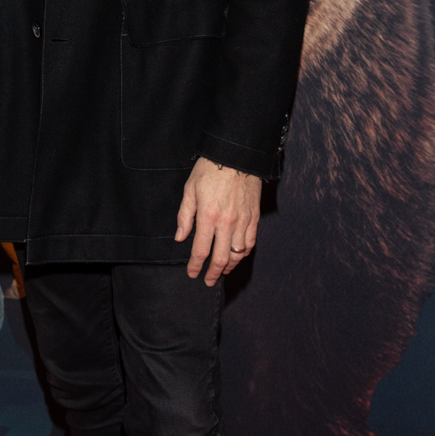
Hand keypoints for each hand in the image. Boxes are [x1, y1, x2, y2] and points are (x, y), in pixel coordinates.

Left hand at [176, 156, 261, 285]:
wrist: (237, 154)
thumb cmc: (210, 169)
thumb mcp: (190, 189)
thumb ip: (185, 216)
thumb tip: (180, 237)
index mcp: (208, 217)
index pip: (200, 250)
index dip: (195, 266)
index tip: (192, 273)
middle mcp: (227, 223)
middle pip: (221, 258)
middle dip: (213, 273)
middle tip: (208, 281)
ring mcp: (243, 221)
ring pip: (238, 254)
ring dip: (229, 267)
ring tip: (223, 272)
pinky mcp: (254, 217)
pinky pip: (251, 242)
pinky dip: (244, 253)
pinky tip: (238, 256)